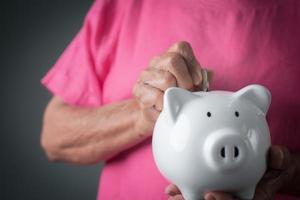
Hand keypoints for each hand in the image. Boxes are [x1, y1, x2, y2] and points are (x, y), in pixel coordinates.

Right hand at [133, 41, 203, 133]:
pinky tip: (165, 109)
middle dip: (185, 80)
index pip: (181, 47)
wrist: (155, 116)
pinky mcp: (138, 91)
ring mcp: (145, 76)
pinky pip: (157, 96)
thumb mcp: (192, 88)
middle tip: (186, 93)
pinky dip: (166, 106)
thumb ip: (201, 80)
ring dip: (175, 94)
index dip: (193, 64)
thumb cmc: (176, 100)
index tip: (197, 81)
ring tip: (174, 102)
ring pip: (166, 79)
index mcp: (170, 57)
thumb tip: (209, 74)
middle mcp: (156, 63)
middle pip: (173, 60)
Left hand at [166, 146, 295, 199]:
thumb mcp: (280, 163)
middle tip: (178, 197)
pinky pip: (199, 189)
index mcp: (251, 194)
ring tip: (171, 192)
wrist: (270, 169)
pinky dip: (186, 188)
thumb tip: (276, 155)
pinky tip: (172, 186)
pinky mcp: (215, 185)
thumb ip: (279, 159)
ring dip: (187, 197)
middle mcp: (234, 195)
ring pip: (203, 198)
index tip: (211, 195)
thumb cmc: (274, 167)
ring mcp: (223, 191)